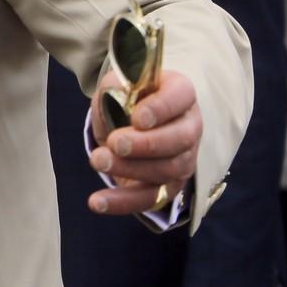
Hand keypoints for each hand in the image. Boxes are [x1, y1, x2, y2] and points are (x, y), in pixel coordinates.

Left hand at [86, 69, 200, 214]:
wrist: (126, 121)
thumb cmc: (125, 97)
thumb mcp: (116, 83)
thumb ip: (114, 88)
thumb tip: (112, 100)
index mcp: (180, 93)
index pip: (181, 96)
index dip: (162, 108)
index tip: (137, 118)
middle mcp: (189, 126)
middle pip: (180, 139)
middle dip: (147, 144)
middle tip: (115, 143)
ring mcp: (184, 158)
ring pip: (168, 170)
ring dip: (131, 169)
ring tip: (98, 161)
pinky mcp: (169, 186)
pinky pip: (151, 198)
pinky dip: (124, 202)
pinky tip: (98, 202)